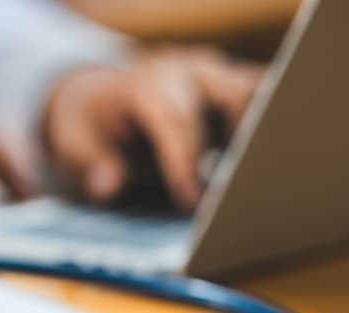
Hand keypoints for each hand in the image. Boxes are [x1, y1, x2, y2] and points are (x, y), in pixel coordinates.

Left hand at [45, 48, 264, 210]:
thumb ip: (90, 165)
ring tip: (260, 189)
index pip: (176, 121)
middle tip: (241, 197)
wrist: (101, 100)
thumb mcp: (74, 145)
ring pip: (262, 97)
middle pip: (234, 97)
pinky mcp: (239, 88)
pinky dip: (274, 134)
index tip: (195, 204)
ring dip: (265, 141)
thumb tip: (108, 186)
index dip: (187, 163)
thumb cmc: (91, 127)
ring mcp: (221, 76)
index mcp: (148, 84)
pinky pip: (270, 103)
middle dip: (242, 146)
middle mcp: (191, 71)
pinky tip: (271, 173)